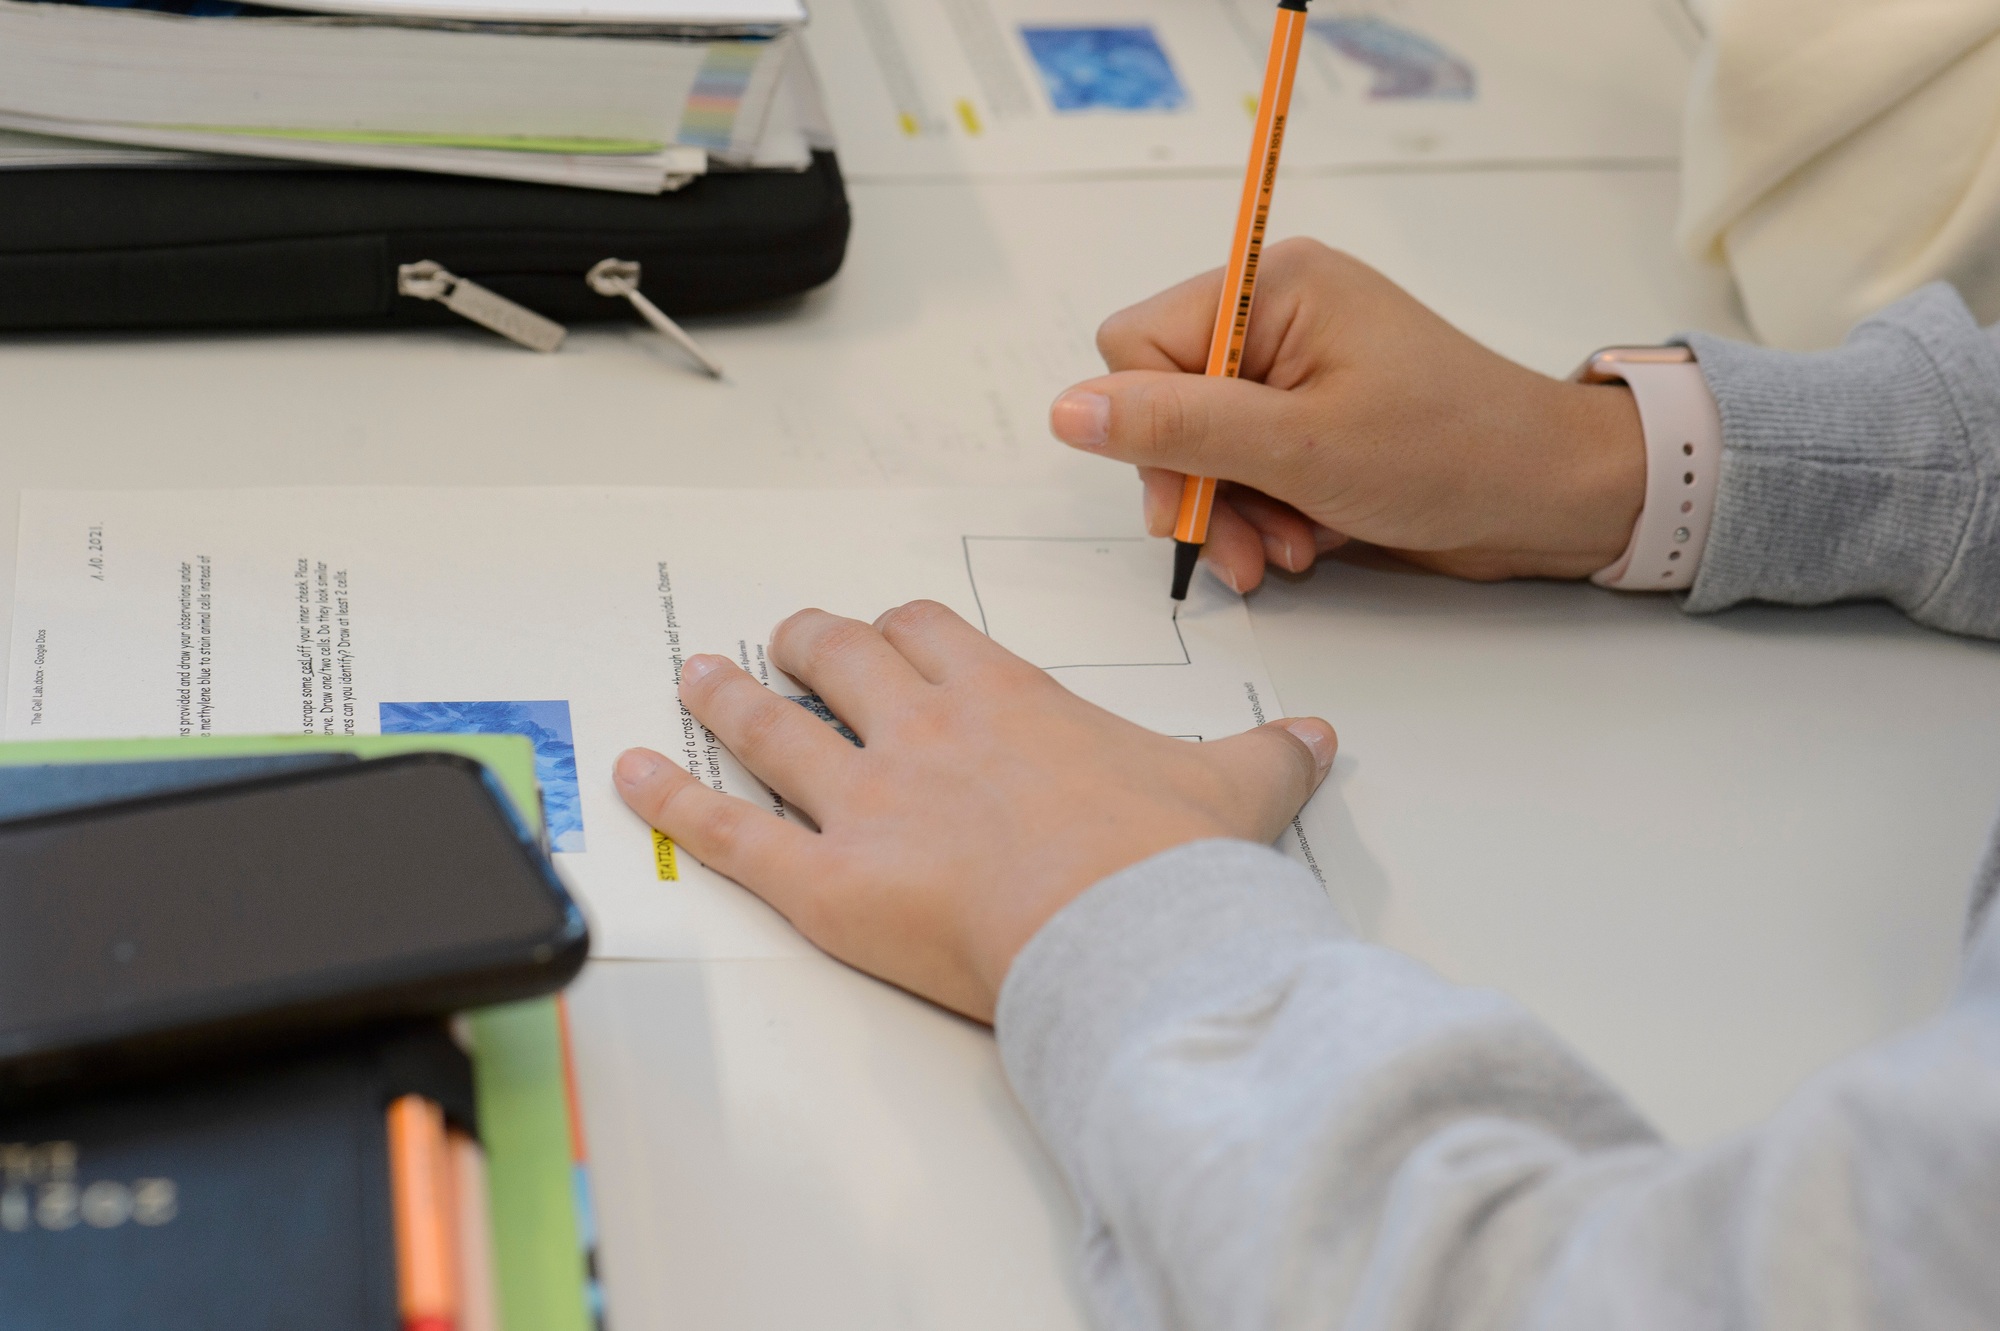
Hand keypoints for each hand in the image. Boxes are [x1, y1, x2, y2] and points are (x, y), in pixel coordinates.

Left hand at [612, 601, 1334, 1021]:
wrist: (1130, 933)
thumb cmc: (1169, 861)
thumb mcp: (1238, 787)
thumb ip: (1268, 754)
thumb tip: (1314, 737)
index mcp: (1007, 700)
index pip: (932, 635)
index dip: (901, 631)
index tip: (891, 634)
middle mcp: (924, 732)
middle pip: (842, 659)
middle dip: (810, 644)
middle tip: (790, 638)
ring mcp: (868, 802)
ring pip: (773, 728)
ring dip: (729, 697)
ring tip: (699, 675)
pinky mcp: (829, 882)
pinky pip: (731, 830)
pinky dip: (673, 800)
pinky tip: (630, 775)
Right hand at [1048, 239, 1646, 592]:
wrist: (1552, 498)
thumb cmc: (1450, 453)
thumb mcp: (1298, 447)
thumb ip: (1176, 428)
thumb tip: (1068, 411)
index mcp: (1271, 286)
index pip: (1136, 348)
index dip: (1150, 432)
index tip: (1195, 498)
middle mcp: (1276, 318)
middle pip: (1165, 405)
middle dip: (1198, 487)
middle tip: (1243, 547)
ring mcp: (1295, 370)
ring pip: (1201, 449)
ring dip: (1234, 514)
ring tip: (1287, 553)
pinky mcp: (1312, 419)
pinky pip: (1246, 468)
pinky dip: (1265, 515)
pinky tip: (1306, 543)